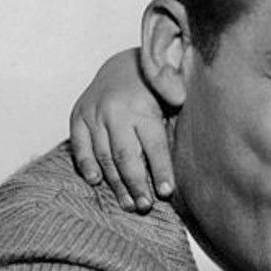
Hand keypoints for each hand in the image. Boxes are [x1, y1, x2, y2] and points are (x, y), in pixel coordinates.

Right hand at [69, 47, 175, 211]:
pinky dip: (86, 165)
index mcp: (143, 107)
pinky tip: (95, 181)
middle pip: (126, 156)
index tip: (166, 192)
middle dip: (136, 184)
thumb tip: (193, 151)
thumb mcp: (169, 99)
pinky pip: (80, 146)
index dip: (160, 171)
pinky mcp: (78, 116)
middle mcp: (116, 111)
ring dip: (115, 183)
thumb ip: (176, 123)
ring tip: (128, 204)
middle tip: (145, 206)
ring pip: (104, 156)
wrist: (122, 64)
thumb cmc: (153, 89)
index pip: (154, 145)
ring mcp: (94, 114)